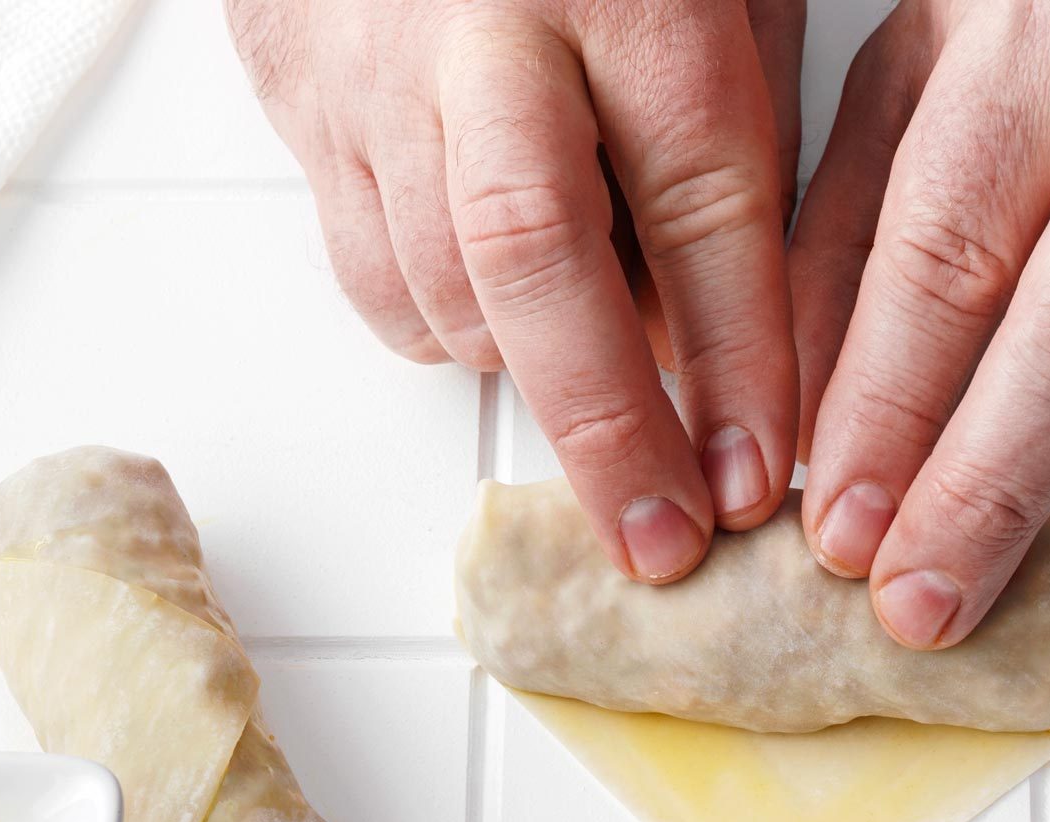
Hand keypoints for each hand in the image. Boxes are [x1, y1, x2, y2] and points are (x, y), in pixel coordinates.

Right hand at [229, 0, 804, 580]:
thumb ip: (738, 125)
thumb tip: (740, 330)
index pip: (704, 200)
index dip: (739, 357)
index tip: (760, 475)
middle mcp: (483, 29)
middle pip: (535, 257)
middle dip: (605, 425)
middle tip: (660, 543)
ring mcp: (367, 64)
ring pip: (441, 284)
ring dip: (528, 373)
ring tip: (600, 402)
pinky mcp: (290, 91)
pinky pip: (368, 265)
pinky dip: (444, 322)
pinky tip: (498, 308)